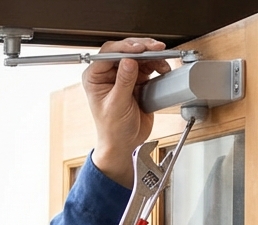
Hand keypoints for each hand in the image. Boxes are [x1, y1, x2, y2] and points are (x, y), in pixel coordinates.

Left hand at [83, 38, 171, 185]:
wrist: (125, 143)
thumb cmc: (113, 130)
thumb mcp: (117, 105)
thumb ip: (123, 82)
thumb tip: (129, 61)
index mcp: (95, 77)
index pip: (108, 53)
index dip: (125, 48)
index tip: (140, 49)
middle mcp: (108, 73)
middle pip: (125, 50)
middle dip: (142, 48)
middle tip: (156, 49)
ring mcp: (123, 75)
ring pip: (138, 56)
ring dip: (152, 56)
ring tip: (162, 61)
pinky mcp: (137, 79)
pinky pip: (148, 66)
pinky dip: (157, 65)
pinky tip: (162, 68)